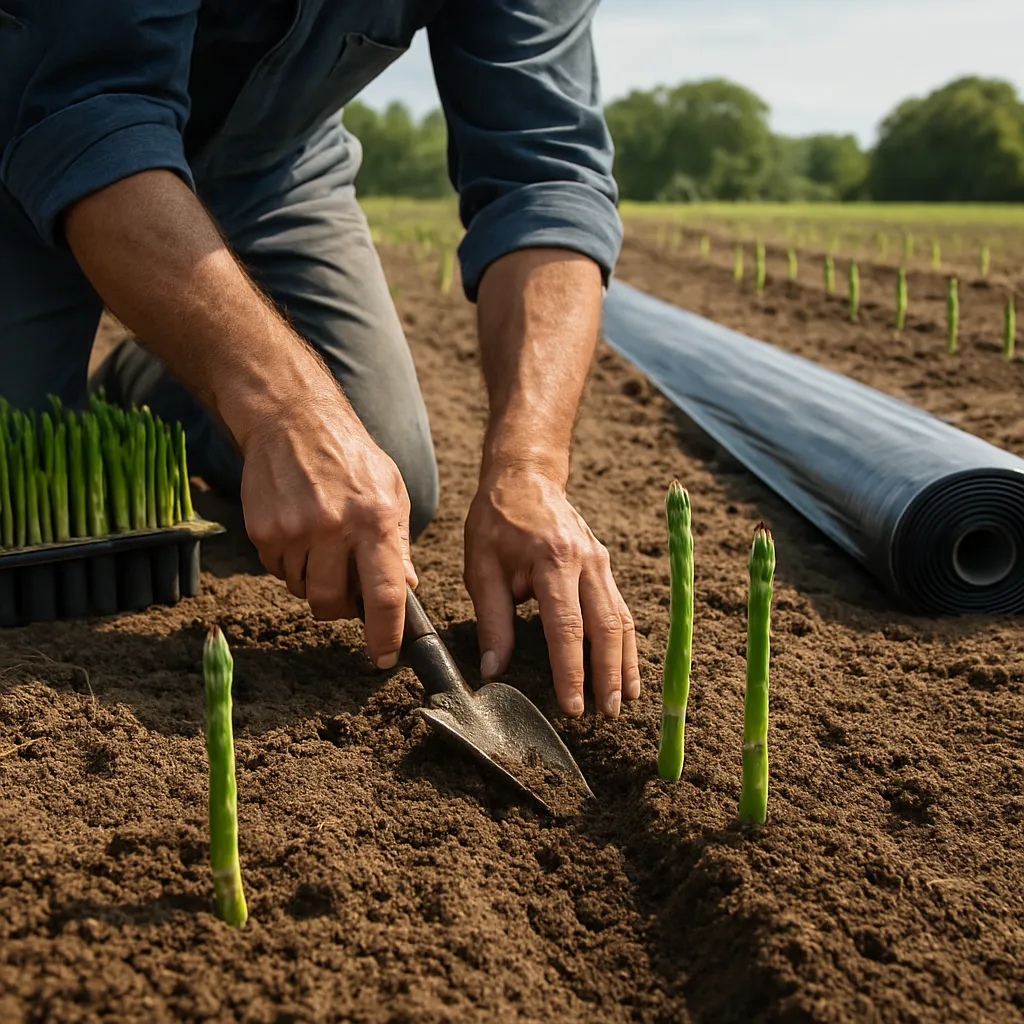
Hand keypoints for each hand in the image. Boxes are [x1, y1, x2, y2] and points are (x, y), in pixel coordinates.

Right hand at [239, 378, 415, 668]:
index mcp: (374, 520)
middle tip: (349, 593)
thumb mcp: (390, 491)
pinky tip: (301, 533)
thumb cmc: (350, 457)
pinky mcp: (263, 531)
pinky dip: (292, 566)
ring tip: (325, 548)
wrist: (292, 420)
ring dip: (317, 584)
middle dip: (342, 611)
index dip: (386, 634)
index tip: (385, 658)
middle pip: (335, 604)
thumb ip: (398, 544)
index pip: (385, 594)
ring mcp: (293, 530)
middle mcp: (334, 528)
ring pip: (305, 591)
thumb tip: (406, 591)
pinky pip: (279, 572)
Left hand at [464, 465, 639, 717]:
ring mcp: (601, 562)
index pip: (566, 627)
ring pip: (622, 619)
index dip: (571, 671)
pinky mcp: (605, 564)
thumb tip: (493, 670)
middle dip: (608, 675)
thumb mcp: (482, 568)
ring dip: (625, 662)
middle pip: (605, 627)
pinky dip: (625, 641)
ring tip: (626, 699)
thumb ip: (492, 621)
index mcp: (552, 561)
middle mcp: (585, 562)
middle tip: (607, 713)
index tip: (572, 707)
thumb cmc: (497, 522)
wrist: (525, 477)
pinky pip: (620, 608)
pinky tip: (625, 666)